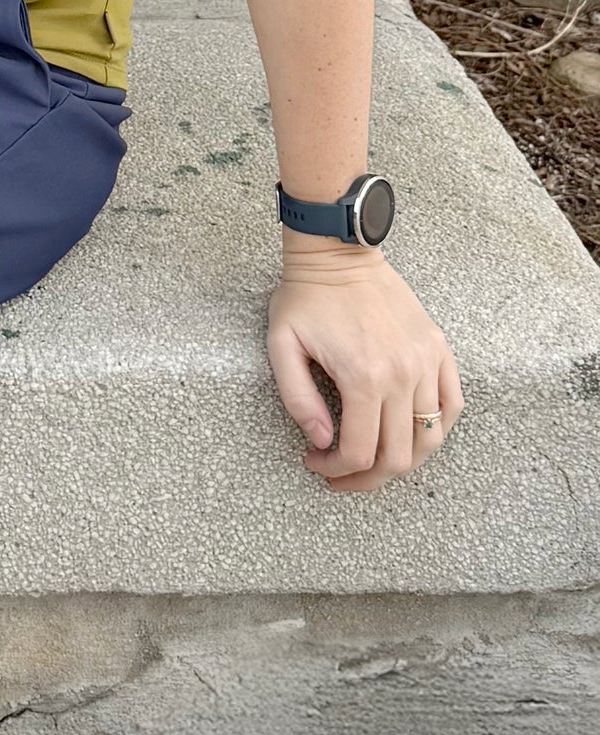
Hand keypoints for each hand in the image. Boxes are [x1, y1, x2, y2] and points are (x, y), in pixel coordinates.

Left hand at [265, 244, 463, 490]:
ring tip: (374, 463)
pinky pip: (452, 405)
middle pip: (399, 456)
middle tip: (341, 477)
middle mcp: (403, 374)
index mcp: (363, 377)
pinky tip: (410, 435)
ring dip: (403, 463)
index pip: (360, 453)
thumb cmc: (305, 299)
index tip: (315, 463)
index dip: (336, 471)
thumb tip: (322, 442)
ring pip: (431, 439)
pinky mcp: (439, 350)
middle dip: (367, 479)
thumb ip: (298, 400)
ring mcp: (427, 362)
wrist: (338, 254)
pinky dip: (436, 430)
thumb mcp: (282, 347)